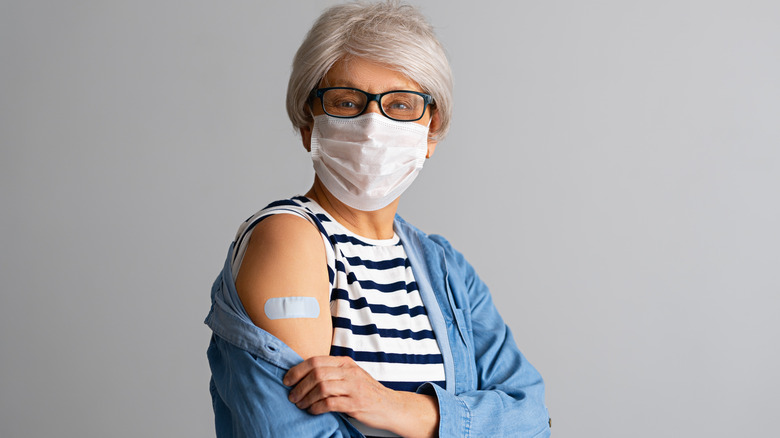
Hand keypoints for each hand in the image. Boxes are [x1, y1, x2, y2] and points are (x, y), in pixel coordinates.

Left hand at [284, 355, 438, 437]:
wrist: (390, 405)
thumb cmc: (366, 391)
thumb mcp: (351, 375)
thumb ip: (332, 372)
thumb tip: (304, 375)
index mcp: (345, 363)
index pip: (316, 361)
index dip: (297, 370)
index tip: (287, 380)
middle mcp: (349, 372)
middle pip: (316, 374)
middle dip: (299, 386)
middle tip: (292, 396)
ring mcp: (353, 387)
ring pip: (321, 388)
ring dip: (306, 398)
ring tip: (300, 405)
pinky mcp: (356, 403)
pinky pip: (330, 404)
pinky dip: (317, 408)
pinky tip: (312, 411)